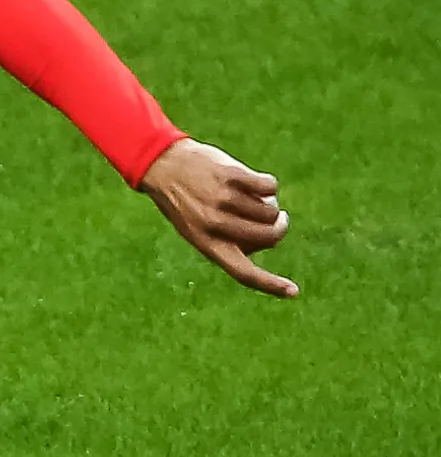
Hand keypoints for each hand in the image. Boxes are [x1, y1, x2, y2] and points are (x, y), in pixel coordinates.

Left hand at [137, 137, 296, 296]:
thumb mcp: (196, 228)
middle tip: (278, 218)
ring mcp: (223, 199)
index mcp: (206, 244)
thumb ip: (227, 239)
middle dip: (279, 227)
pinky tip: (252, 181)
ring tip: (250, 195)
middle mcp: (214, 225)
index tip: (294, 292)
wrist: (162, 164)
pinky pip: (269, 186)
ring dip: (269, 202)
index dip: (270, 284)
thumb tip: (268, 239)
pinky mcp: (231, 176)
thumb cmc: (184, 200)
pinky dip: (268, 184)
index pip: (243, 272)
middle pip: (268, 236)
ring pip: (270, 210)